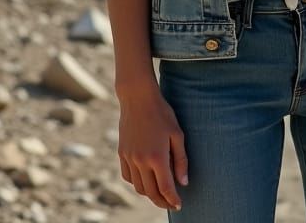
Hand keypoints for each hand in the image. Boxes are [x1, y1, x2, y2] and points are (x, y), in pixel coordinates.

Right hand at [116, 85, 188, 210]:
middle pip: (150, 192)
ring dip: (149, 194)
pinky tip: (146, 180)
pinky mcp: (122, 154)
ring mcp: (129, 158)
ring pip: (138, 187)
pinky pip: (128, 177)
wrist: (138, 99)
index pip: (165, 188)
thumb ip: (181, 160)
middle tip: (171, 204)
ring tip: (160, 193)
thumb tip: (184, 182)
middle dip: (161, 201)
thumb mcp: (177, 134)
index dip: (173, 199)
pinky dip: (137, 183)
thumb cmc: (162, 114)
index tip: (179, 205)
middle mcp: (141, 161)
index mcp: (157, 157)